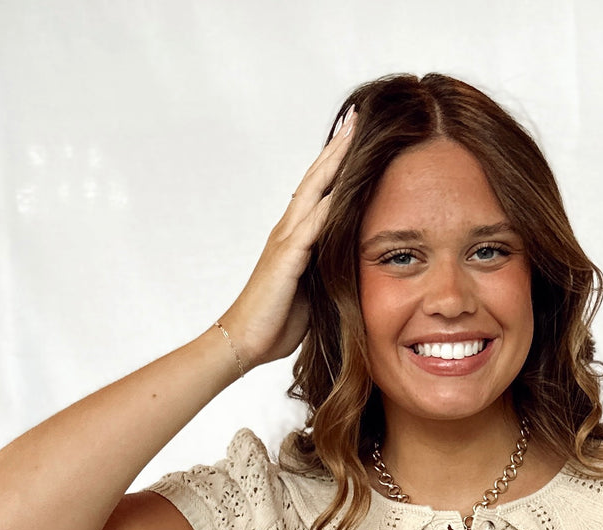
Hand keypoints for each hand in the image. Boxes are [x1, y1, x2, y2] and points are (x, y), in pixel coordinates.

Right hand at [218, 108, 356, 370]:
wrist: (245, 341)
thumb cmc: (276, 322)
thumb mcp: (313, 290)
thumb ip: (328, 268)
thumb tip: (353, 263)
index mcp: (295, 237)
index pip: (319, 190)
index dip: (336, 162)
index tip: (356, 136)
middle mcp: (288, 230)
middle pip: (316, 178)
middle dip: (337, 147)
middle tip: (357, 116)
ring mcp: (285, 241)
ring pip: (314, 190)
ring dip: (334, 161)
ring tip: (353, 133)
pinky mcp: (286, 258)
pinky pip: (313, 225)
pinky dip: (330, 202)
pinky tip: (347, 183)